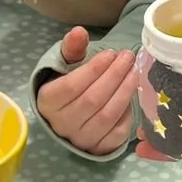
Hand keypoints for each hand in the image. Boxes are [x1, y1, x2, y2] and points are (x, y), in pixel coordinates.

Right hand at [35, 25, 137, 155]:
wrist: (67, 115)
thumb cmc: (67, 84)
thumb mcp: (65, 64)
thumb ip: (72, 47)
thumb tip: (80, 31)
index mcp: (48, 102)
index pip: (72, 86)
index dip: (94, 69)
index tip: (111, 53)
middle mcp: (61, 124)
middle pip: (92, 100)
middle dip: (114, 76)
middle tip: (128, 57)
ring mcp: (80, 140)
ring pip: (107, 116)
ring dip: (124, 91)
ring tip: (134, 71)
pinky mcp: (98, 149)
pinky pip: (117, 133)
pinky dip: (127, 113)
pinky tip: (131, 95)